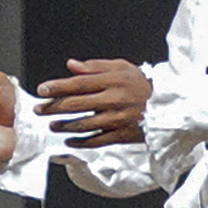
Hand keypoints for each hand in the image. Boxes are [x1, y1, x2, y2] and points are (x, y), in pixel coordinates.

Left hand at [34, 58, 153, 148]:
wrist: (167, 105)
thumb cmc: (141, 84)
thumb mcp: (121, 67)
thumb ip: (94, 67)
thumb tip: (71, 65)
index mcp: (112, 81)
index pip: (79, 83)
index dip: (58, 87)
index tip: (42, 90)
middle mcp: (113, 100)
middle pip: (77, 104)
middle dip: (54, 107)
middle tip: (39, 109)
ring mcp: (117, 119)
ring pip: (84, 124)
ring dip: (65, 126)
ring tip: (52, 125)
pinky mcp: (122, 134)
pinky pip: (97, 140)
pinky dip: (81, 142)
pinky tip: (70, 140)